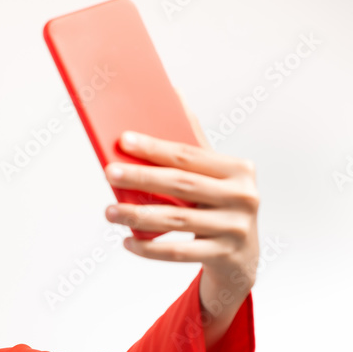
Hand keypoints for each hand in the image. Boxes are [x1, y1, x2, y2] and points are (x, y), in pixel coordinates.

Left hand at [102, 90, 259, 326]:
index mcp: (238, 170)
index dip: (155, 147)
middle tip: (109, 173)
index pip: (189, 155)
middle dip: (142, 177)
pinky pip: (180, 251)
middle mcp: (243, 197)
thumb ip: (194, 142)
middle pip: (182, 184)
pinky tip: (128, 241)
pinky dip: (150, 248)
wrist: (243, 258)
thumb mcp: (215, 176)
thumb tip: (171, 92)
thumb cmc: (219, 205)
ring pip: (178, 219)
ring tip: (109, 211)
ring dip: (138, 215)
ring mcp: (236, 228)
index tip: (123, 140)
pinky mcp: (225, 256)